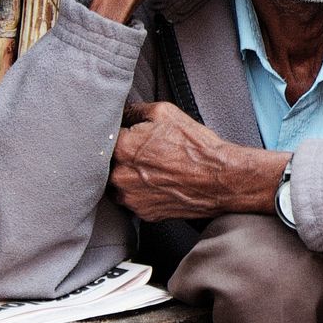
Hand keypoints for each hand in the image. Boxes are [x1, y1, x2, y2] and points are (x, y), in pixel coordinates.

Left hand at [109, 102, 288, 220]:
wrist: (219, 179)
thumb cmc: (195, 145)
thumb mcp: (166, 113)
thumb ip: (135, 109)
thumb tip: (120, 110)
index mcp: (122, 148)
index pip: (103, 137)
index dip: (117, 133)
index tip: (128, 133)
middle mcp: (120, 176)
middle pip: (107, 163)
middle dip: (120, 155)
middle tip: (143, 150)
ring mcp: (130, 198)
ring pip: (117, 183)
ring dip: (127, 175)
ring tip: (151, 167)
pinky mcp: (141, 213)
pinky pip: (131, 199)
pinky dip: (140, 191)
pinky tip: (158, 181)